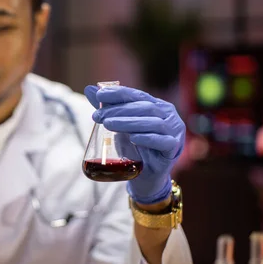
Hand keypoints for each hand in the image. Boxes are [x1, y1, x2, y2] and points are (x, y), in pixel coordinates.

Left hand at [84, 85, 184, 204]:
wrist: (146, 174)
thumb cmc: (134, 146)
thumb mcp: (120, 125)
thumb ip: (108, 108)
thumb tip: (89, 89)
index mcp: (156, 104)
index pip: (137, 95)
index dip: (118, 93)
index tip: (99, 95)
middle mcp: (168, 115)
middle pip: (144, 108)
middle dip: (118, 110)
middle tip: (97, 116)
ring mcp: (174, 131)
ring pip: (152, 123)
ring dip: (129, 122)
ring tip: (108, 125)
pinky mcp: (174, 148)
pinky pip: (163, 142)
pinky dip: (147, 139)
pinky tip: (133, 138)